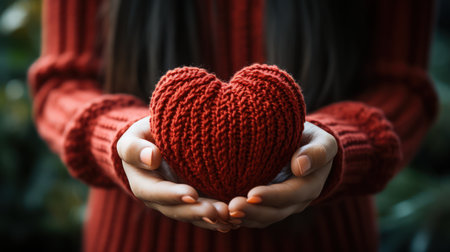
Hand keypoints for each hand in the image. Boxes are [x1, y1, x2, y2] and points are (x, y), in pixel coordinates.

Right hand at [117, 116, 231, 231]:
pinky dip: (219, 218)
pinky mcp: (194, 202)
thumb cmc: (146, 135)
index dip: (172, 195)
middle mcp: (159, 199)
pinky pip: (204, 214)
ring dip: (211, 218)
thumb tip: (152, 158)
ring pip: (193, 215)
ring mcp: (177, 203)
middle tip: (217, 211)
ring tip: (230, 217)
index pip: (155, 192)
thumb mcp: (135, 136)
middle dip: (197, 212)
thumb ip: (135, 148)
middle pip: (176, 210)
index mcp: (142, 183)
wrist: (160, 141)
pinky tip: (235, 219)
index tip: (191, 195)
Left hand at [227, 122, 337, 227]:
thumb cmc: (311, 139)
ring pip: (261, 218)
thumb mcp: (322, 141)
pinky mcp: (265, 205)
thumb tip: (300, 167)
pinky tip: (220, 213)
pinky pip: (252, 216)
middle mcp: (295, 201)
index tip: (252, 194)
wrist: (304, 147)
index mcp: (310, 186)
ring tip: (223, 213)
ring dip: (242, 217)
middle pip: (275, 212)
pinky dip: (237, 217)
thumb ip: (317, 152)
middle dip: (253, 211)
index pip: (291, 194)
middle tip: (232, 207)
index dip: (272, 196)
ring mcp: (280, 206)